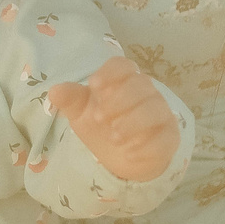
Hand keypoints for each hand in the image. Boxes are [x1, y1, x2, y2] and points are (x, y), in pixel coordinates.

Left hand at [47, 56, 179, 182]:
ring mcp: (160, 113)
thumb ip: (71, 101)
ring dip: (132, 122)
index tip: (94, 86)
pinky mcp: (169, 137)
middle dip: (119, 100)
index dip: (110, 73)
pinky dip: (147, 145)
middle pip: (140, 85)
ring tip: (114, 137)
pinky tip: (130, 152)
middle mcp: (146, 93)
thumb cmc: (102, 126)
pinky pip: (164, 137)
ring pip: (154, 109)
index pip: (122, 65)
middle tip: (99, 119)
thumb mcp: (81, 114)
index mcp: (123, 81)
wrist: (120, 158)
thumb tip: (54, 91)